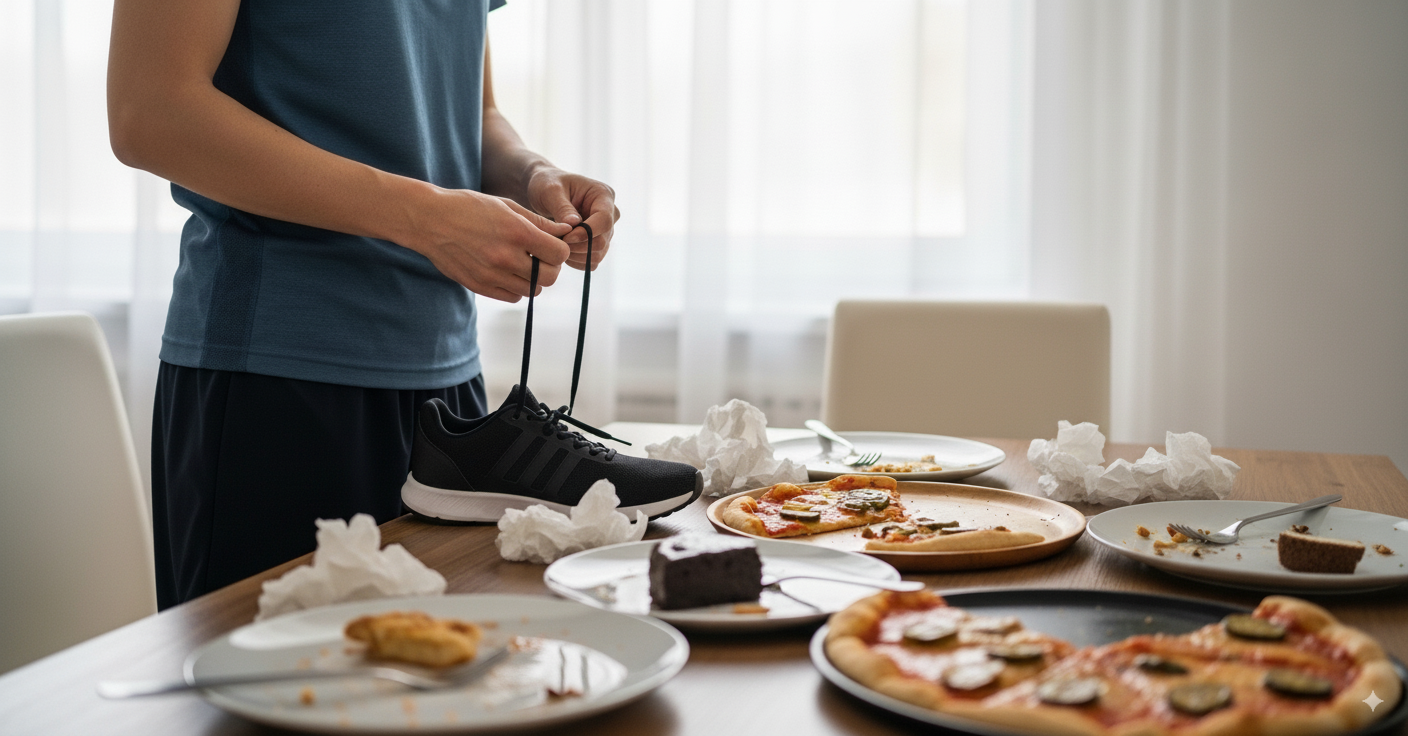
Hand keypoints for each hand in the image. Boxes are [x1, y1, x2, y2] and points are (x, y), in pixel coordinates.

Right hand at [403, 187, 572, 302]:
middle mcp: (506, 256)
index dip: (560, 249)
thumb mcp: (506, 206)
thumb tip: (566, 232)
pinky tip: (508, 271)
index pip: (559, 254)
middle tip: (539, 256)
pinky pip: (513, 297)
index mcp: (517, 232)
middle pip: (550, 277)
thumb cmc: (470, 207)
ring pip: (532, 290)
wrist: (429, 220)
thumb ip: (538, 222)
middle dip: (550, 266)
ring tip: (522, 263)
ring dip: (533, 279)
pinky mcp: (480, 286)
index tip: (552, 244)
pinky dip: (516, 287)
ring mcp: (492, 274)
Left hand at [525, 167, 619, 270]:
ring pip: (598, 254)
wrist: (546, 194)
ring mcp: (606, 231)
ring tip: (557, 245)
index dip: (586, 233)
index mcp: (603, 195)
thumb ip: (562, 207)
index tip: (565, 237)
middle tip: (556, 243)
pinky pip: (592, 262)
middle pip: (602, 240)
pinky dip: (576, 261)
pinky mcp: (598, 244)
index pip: (604, 220)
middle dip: (578, 246)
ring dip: (575, 255)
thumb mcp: (550, 191)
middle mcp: (610, 214)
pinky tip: (562, 250)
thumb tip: (575, 224)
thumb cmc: (547, 185)